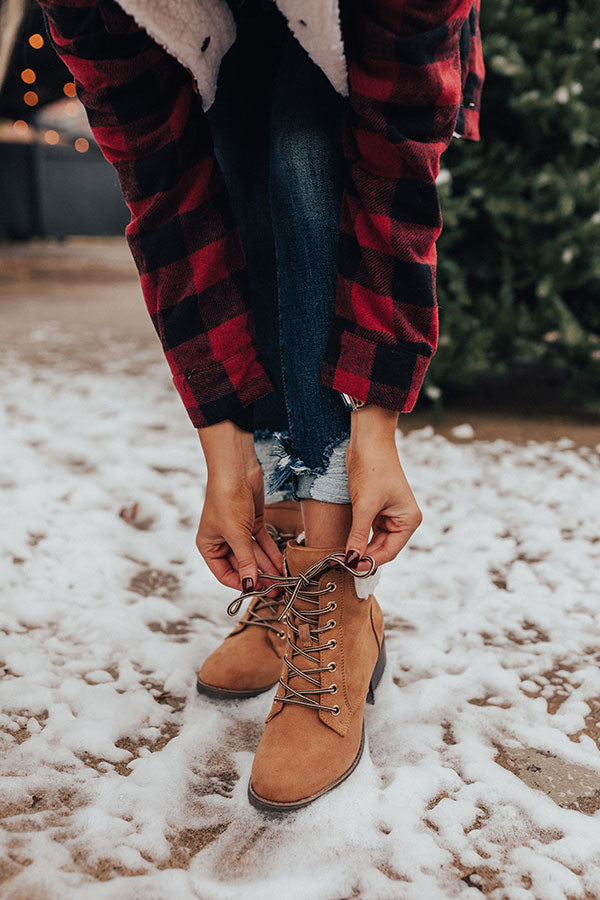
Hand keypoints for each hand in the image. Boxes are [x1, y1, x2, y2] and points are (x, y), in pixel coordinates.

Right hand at [195, 421, 282, 590]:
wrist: (237, 469)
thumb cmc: (226, 499)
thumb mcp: (236, 534)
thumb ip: (246, 562)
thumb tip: (250, 586)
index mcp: (208, 545)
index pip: (224, 574)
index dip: (241, 584)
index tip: (257, 591)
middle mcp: (222, 540)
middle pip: (242, 566)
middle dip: (258, 577)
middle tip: (276, 590)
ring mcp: (238, 532)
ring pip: (254, 556)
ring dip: (268, 568)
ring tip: (283, 581)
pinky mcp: (252, 523)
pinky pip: (262, 544)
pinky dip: (271, 554)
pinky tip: (282, 565)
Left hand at [344, 406, 421, 568]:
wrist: (368, 441)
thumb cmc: (372, 468)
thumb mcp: (365, 505)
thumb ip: (358, 535)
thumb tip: (351, 560)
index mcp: (408, 520)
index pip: (389, 552)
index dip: (369, 562)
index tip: (349, 568)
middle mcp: (402, 520)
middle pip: (381, 549)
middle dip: (362, 556)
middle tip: (340, 565)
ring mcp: (390, 514)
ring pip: (373, 541)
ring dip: (358, 548)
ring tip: (340, 557)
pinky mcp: (376, 508)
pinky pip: (367, 531)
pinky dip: (357, 537)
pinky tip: (344, 544)